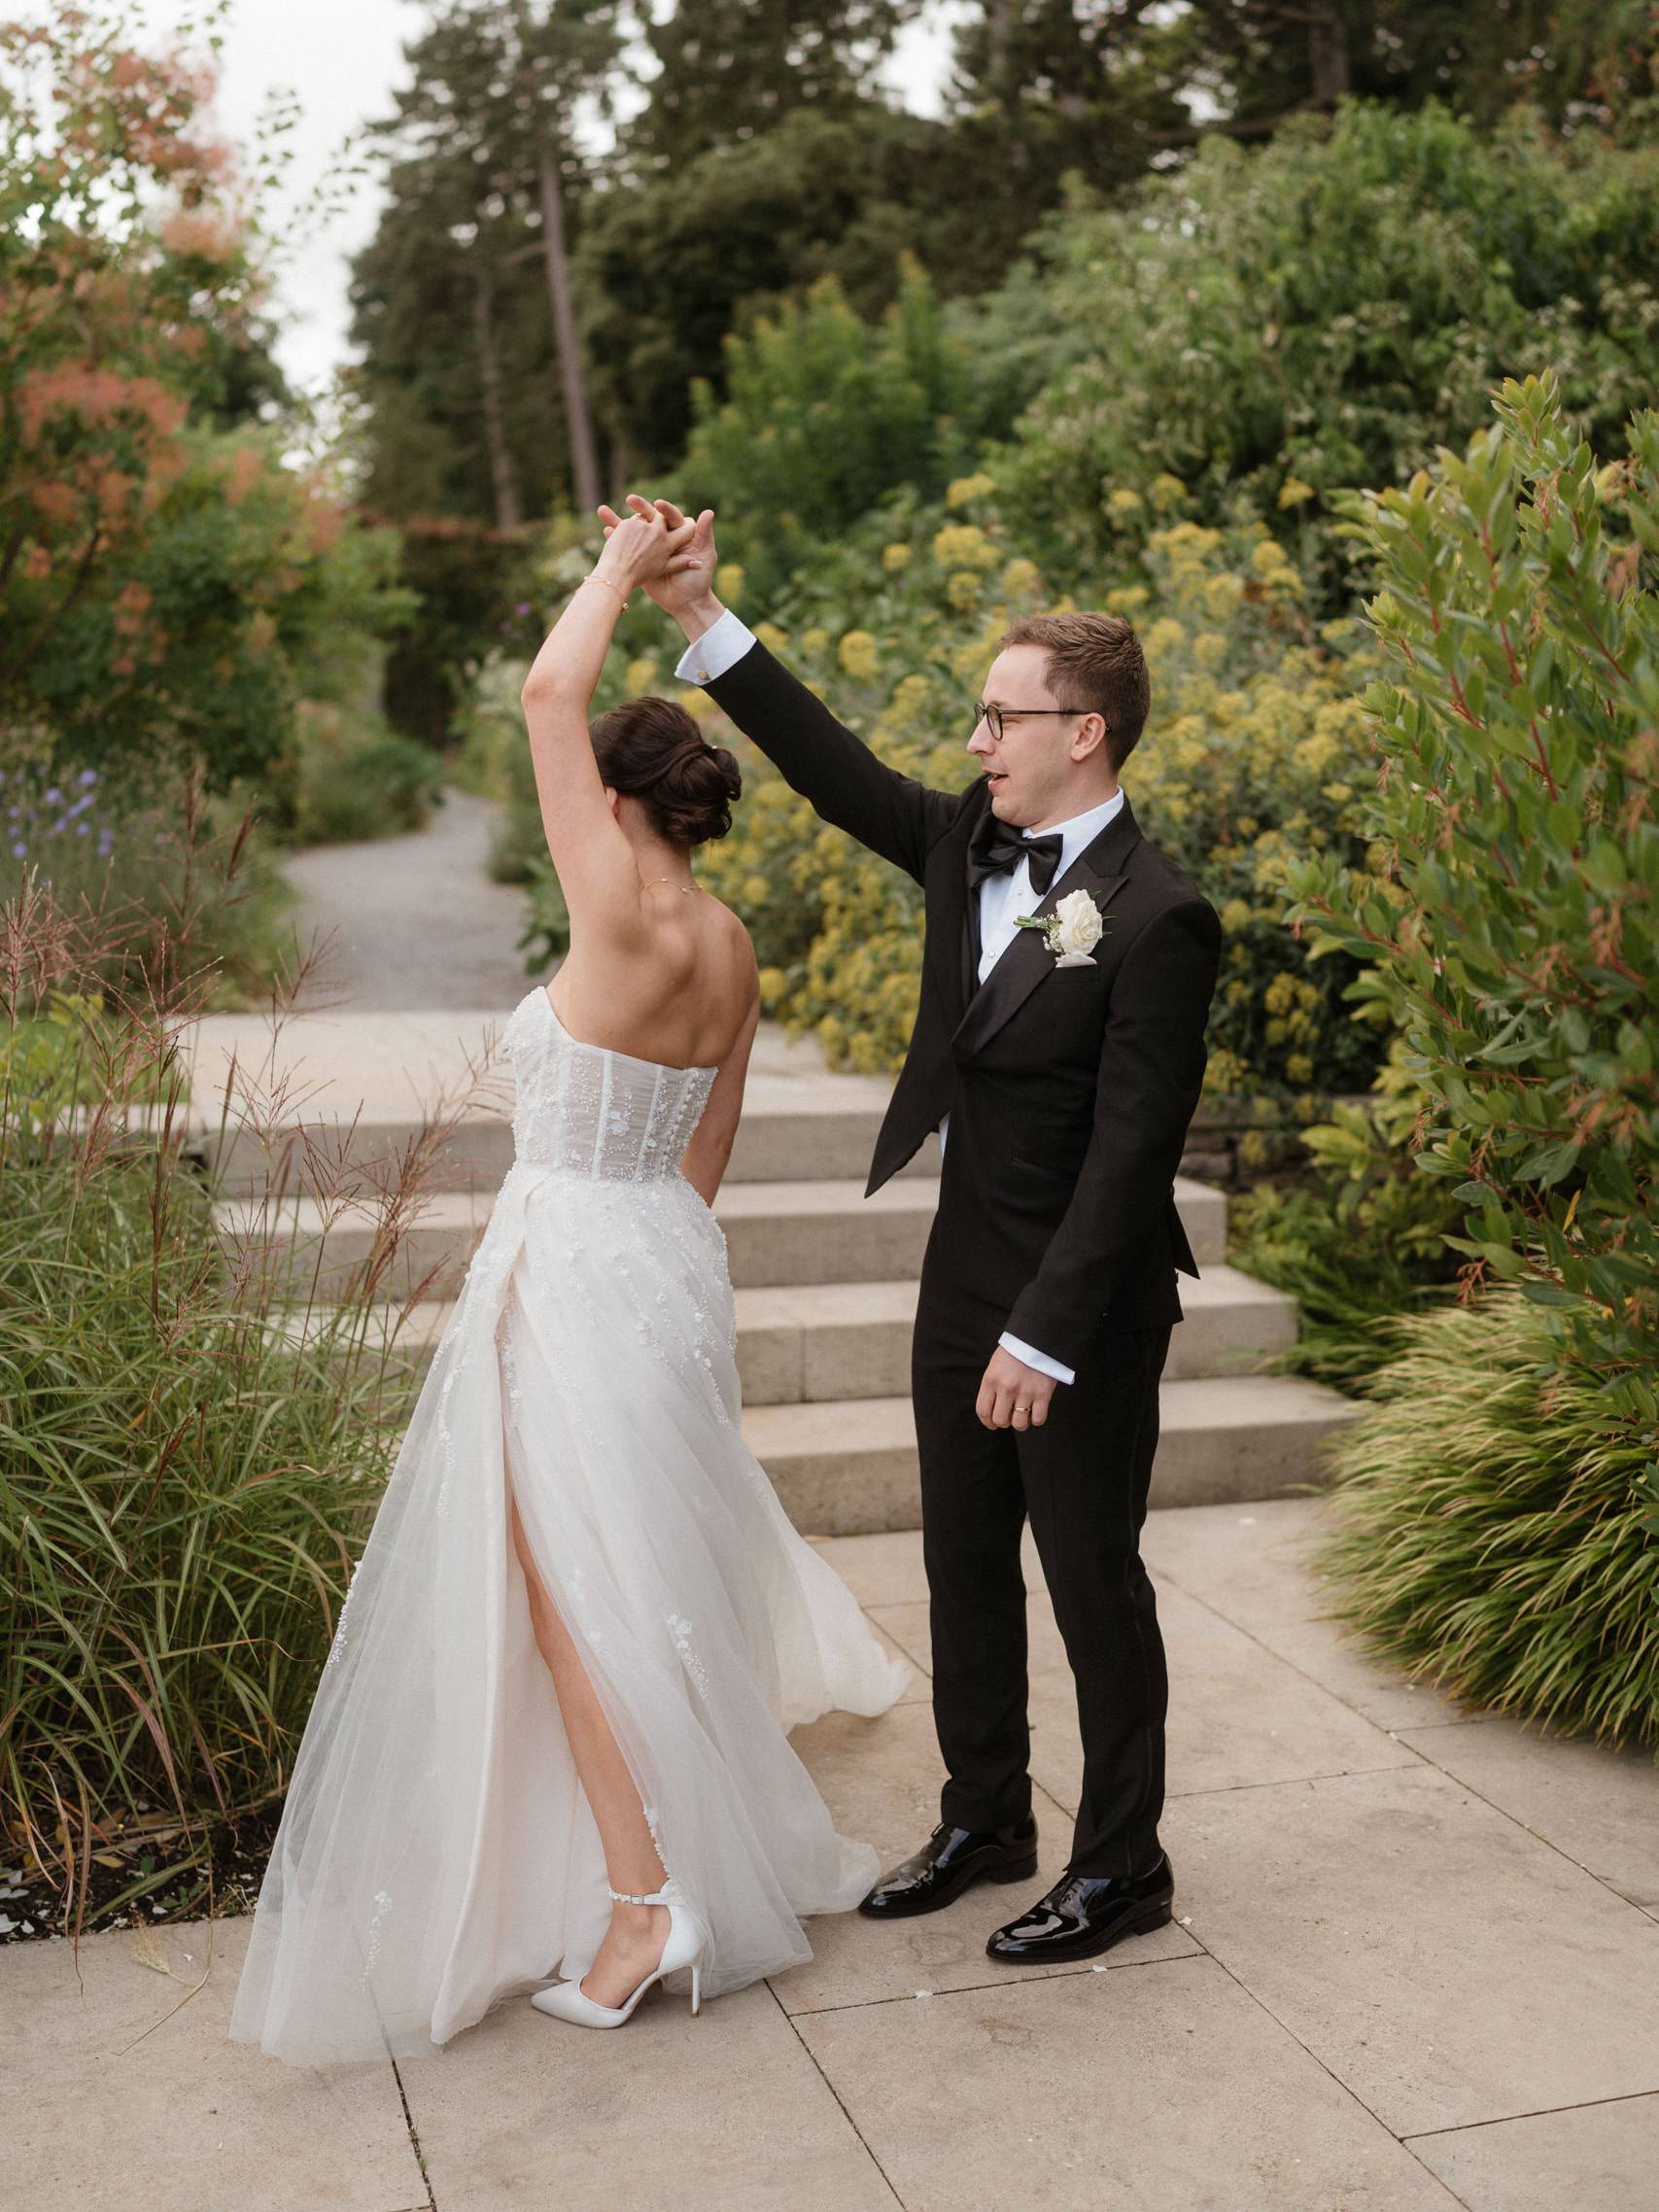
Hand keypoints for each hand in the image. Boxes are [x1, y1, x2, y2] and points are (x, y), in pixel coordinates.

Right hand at [596, 492, 717, 619]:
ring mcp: (649, 547)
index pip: (671, 516)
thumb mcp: (705, 555)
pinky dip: (613, 537)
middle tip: (631, 500)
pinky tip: (605, 530)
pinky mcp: (638, 559)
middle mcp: (664, 537)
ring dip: (617, 519)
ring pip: (632, 529)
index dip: (665, 509)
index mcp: (680, 534)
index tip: (658, 504)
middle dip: (640, 508)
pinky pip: (624, 546)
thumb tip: (709, 512)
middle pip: (650, 517)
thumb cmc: (699, 580)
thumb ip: (705, 534)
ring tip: (603, 511)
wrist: (686, 602)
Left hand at [975, 1346, 1056, 1431]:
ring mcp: (1025, 1391)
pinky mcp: (1043, 1394)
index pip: (983, 1411)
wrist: (1037, 1338)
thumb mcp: (995, 1366)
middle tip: (1009, 1417)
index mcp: (991, 1379)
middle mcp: (1006, 1387)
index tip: (992, 1424)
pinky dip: (1036, 1419)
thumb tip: (993, 1411)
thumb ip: (992, 1387)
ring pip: (1019, 1424)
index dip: (987, 1422)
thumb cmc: (1015, 1353)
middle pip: (1000, 1420)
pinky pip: (1038, 1419)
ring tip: (1023, 1415)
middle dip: (1003, 1423)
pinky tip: (1035, 1411)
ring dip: (1020, 1423)